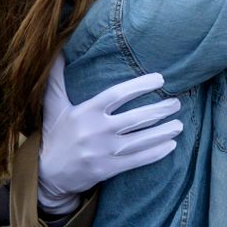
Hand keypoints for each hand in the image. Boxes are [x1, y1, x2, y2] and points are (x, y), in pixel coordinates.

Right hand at [38, 55, 183, 212]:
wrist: (46, 175)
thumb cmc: (54, 135)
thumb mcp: (53, 106)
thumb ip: (57, 79)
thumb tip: (58, 50)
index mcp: (85, 111)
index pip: (118, 94)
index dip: (140, 85)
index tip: (160, 78)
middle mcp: (96, 130)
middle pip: (136, 118)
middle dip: (160, 110)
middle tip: (177, 102)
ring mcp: (103, 152)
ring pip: (141, 140)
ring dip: (163, 132)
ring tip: (180, 124)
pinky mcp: (107, 169)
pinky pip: (137, 160)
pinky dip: (156, 153)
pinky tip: (171, 145)